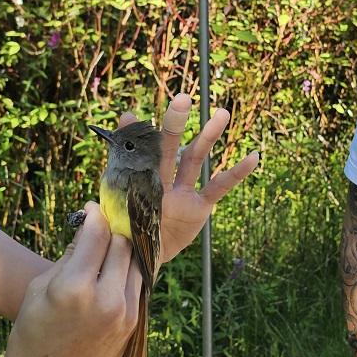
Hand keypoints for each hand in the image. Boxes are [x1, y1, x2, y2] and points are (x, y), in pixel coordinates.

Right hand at [5, 203, 140, 356]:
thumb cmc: (33, 333)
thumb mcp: (40, 289)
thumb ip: (69, 256)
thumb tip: (87, 226)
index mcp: (74, 288)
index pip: (98, 234)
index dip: (96, 215)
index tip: (92, 208)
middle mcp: (105, 298)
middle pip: (122, 244)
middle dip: (112, 229)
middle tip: (102, 223)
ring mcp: (124, 312)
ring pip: (136, 262)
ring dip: (124, 249)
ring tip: (109, 243)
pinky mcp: (133, 323)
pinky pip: (137, 283)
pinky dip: (129, 270)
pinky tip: (116, 265)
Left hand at [117, 93, 259, 263]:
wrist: (140, 257)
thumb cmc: (124, 226)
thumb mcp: (112, 201)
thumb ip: (112, 173)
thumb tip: (103, 155)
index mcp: (138, 176)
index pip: (136, 150)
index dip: (133, 134)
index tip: (130, 116)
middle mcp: (161, 178)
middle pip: (168, 147)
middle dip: (175, 124)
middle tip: (182, 99)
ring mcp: (182, 191)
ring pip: (195, 159)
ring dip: (208, 137)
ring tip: (222, 114)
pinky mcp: (199, 207)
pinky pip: (218, 187)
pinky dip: (236, 173)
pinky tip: (253, 157)